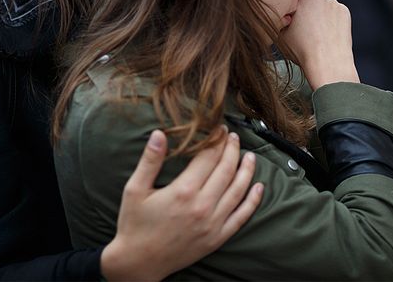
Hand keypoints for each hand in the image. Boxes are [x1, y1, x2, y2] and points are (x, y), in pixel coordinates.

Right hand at [101, 128, 263, 280]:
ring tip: (250, 156)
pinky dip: (252, 201)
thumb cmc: (134, 225)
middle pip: (226, 170)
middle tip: (234, 137)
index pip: (208, 158)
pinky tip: (259, 187)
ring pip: (238, 190)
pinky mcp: (217, 238)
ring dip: (246, 170)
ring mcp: (212, 223)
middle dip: (232, 150)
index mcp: (183, 192)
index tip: (220, 129)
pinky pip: (241, 217)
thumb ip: (149, 161)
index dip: (216, 140)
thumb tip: (159, 133)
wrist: (138, 263)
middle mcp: (202, 206)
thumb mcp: (135, 190)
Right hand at [281, 0, 359, 88]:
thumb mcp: (280, 34)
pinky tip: (329, 34)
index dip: (293, 10)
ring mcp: (333, 2)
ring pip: (324, 6)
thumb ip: (280, 19)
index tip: (294, 22)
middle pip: (310, 0)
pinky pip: (336, 13)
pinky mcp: (344, 11)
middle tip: (307, 29)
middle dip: (308, 11)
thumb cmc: (301, 50)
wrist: (327, 62)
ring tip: (319, 34)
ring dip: (321, 15)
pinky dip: (333, 20)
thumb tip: (282, 16)